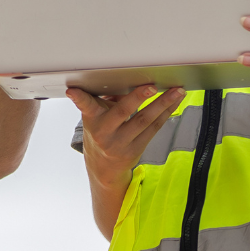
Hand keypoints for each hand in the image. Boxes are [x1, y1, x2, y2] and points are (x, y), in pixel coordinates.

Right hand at [69, 82, 186, 188]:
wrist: (103, 167)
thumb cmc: (101, 132)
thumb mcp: (98, 116)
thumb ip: (110, 100)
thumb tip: (132, 83)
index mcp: (93, 120)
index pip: (85, 107)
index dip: (79, 98)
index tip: (72, 91)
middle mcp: (105, 132)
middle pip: (122, 113)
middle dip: (137, 98)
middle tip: (151, 86)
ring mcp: (121, 143)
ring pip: (145, 121)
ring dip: (163, 104)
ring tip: (176, 91)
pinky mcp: (136, 150)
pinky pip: (154, 129)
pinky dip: (166, 114)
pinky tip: (174, 103)